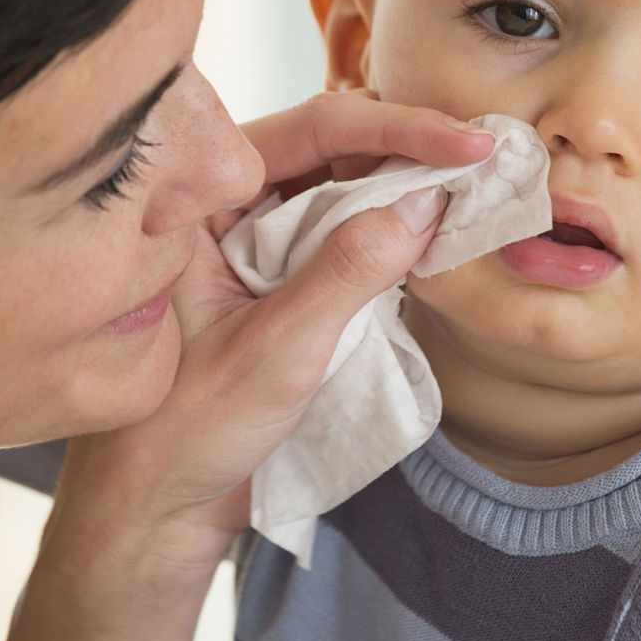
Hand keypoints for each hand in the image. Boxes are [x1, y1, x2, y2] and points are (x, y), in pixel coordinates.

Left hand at [0, 94, 491, 640]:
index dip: (399, 130)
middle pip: (331, 146)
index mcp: (195, 201)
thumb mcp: (274, 352)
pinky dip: (389, 230)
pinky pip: (340, 233)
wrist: (154, 509)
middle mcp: (223, 206)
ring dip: (405, 186)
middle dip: (410, 147)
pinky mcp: (276, 278)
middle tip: (486, 158)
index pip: (310, 132)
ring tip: (474, 187)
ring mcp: (251, 241)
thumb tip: (422, 204)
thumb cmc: (182, 434)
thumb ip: (346, 274)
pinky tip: (432, 231)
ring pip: (341, 187)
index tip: (468, 145)